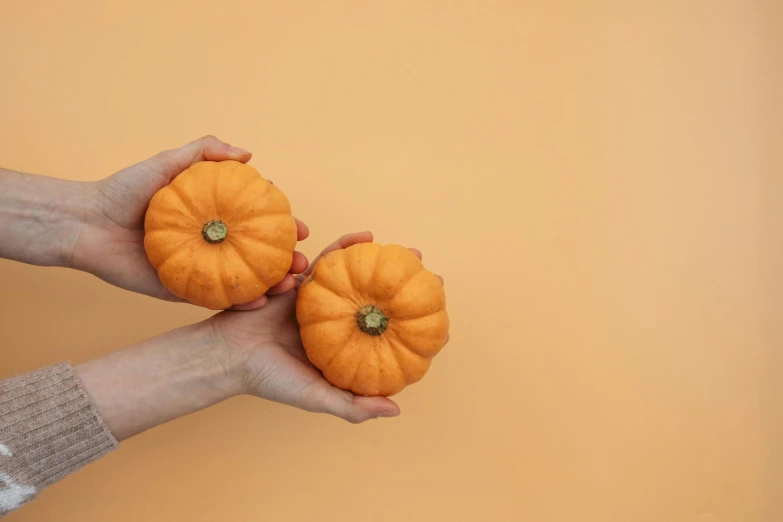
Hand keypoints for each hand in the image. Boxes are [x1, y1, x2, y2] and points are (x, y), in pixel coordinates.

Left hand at [72, 135, 308, 308]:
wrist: (86, 223)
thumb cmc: (124, 191)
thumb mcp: (168, 163)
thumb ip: (205, 152)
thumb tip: (248, 153)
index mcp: (212, 218)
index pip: (256, 224)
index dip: (283, 228)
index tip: (302, 230)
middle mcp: (210, 244)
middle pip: (258, 256)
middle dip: (287, 262)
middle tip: (303, 263)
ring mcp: (199, 269)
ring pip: (244, 281)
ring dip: (271, 286)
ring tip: (289, 285)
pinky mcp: (181, 291)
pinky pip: (215, 300)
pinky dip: (239, 305)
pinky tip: (258, 303)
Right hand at [210, 231, 429, 422]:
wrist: (227, 355)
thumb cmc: (270, 379)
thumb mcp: (316, 397)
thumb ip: (352, 406)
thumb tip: (397, 409)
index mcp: (343, 352)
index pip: (386, 340)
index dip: (414, 331)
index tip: (442, 323)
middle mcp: (337, 326)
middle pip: (379, 303)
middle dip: (407, 289)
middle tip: (434, 276)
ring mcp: (321, 303)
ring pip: (358, 278)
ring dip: (383, 262)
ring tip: (409, 252)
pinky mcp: (301, 283)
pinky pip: (326, 261)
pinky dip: (344, 247)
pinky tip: (363, 235)